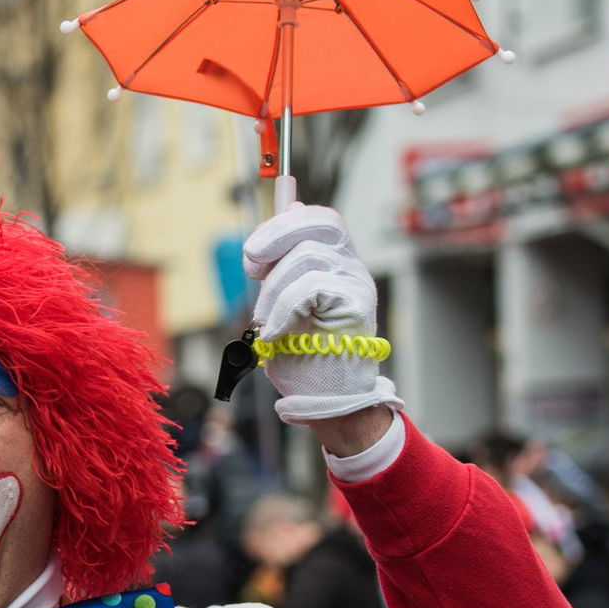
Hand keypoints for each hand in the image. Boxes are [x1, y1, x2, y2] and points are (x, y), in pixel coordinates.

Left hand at [243, 203, 403, 424]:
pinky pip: (309, 287)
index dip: (282, 225)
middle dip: (277, 235)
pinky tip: (276, 334)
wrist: (324, 398)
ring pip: (306, 257)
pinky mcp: (356, 303)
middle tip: (251, 266)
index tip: (252, 257)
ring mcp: (357, 283)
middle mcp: (350, 267)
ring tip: (268, 325)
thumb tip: (288, 209)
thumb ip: (282, 266)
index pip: (318, 219)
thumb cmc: (301, 354)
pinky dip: (283, 310)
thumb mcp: (281, 302)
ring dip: (273, 292)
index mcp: (333, 263)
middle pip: (321, 222)